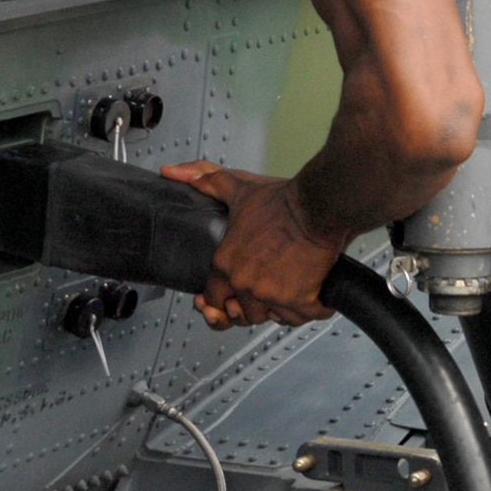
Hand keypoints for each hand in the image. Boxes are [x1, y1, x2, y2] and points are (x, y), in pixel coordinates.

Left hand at [161, 160, 346, 329]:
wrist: (317, 206)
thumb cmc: (284, 201)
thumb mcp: (238, 188)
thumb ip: (205, 182)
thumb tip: (173, 172)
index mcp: (225, 263)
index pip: (213, 298)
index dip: (223, 300)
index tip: (230, 300)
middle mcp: (243, 282)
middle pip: (242, 312)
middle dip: (254, 305)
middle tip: (268, 289)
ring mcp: (269, 294)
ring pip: (272, 317)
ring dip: (283, 308)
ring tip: (290, 286)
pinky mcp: (297, 301)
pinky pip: (300, 318)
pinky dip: (311, 308)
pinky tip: (312, 294)